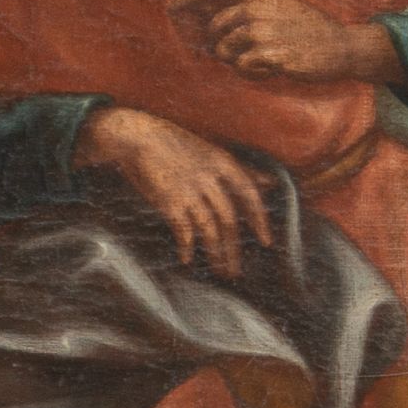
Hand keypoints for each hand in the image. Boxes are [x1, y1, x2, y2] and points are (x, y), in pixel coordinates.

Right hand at [83, 105, 271, 274]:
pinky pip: (183, 231)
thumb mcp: (212, 151)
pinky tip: (186, 259)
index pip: (249, 194)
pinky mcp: (170, 202)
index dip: (259, 219)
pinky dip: (186, 247)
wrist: (137, 137)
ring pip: (209, 230)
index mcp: (222, 162)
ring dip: (215, 254)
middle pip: (229, 219)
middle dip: (234, 249)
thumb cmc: (175, 144)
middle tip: (236, 270)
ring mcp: (189, 191)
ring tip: (219, 270)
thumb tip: (271, 182)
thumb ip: (243, 169)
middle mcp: (208, 178)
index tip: (265, 241)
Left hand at [178, 0, 394, 88]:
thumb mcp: (279, 6)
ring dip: (241, 61)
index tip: (171, 7)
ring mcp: (264, 29)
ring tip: (266, 59)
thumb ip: (246, 10)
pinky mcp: (272, 53)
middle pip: (216, 29)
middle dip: (223, 46)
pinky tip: (274, 68)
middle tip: (247, 53)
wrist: (341, 46)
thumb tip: (210, 25)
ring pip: (227, 51)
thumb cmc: (307, 28)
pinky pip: (244, 67)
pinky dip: (255, 72)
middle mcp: (257, 6)